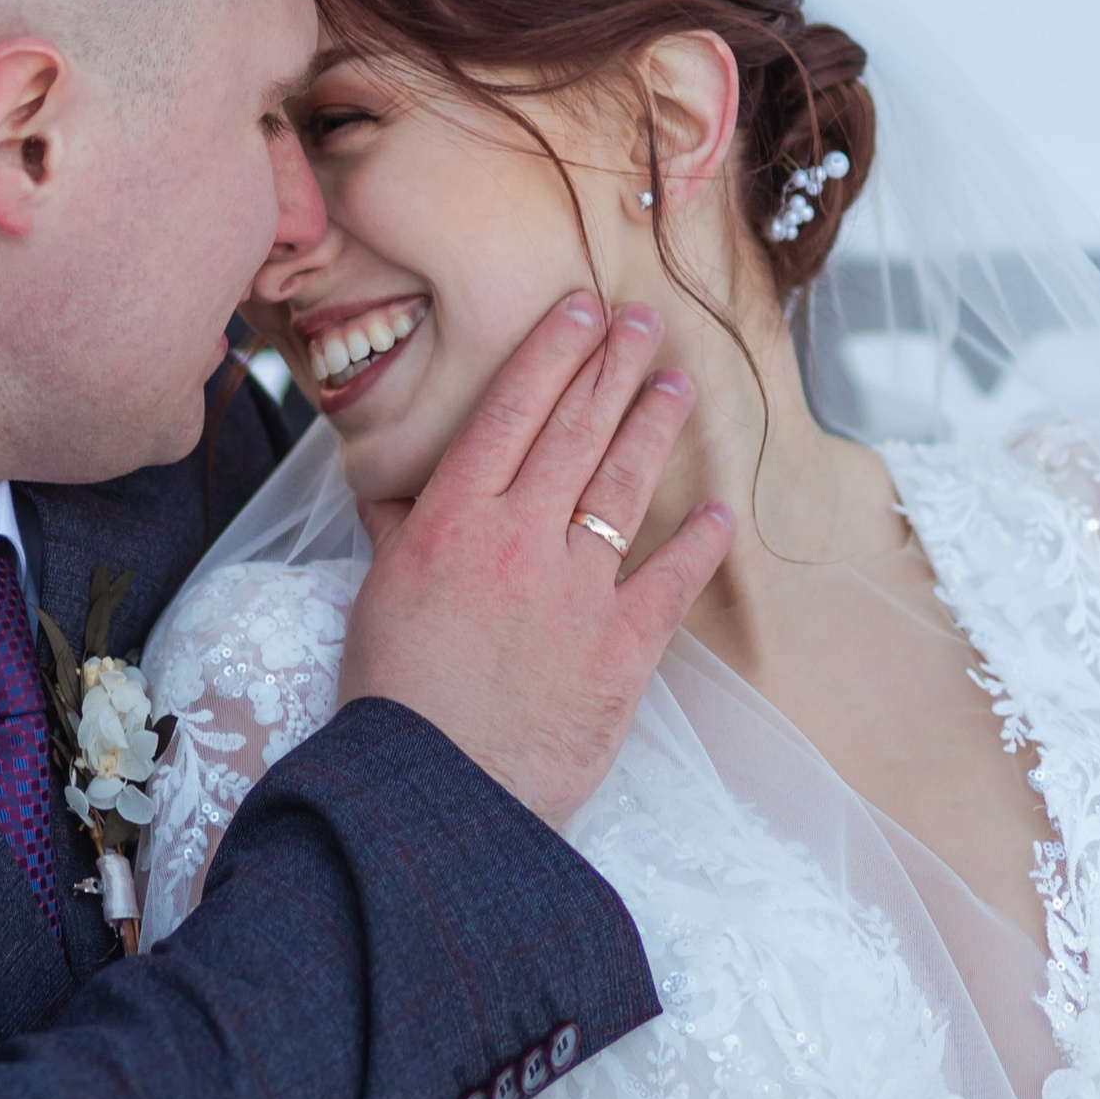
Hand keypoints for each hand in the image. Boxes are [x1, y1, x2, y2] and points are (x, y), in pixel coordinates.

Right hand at [338, 295, 731, 827]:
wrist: (436, 790)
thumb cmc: (397, 698)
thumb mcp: (379, 595)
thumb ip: (401, 530)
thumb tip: (395, 484)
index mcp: (453, 519)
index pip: (512, 410)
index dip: (553, 351)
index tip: (582, 308)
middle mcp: (519, 538)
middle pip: (577, 430)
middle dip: (614, 366)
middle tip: (645, 320)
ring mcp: (576, 589)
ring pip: (625, 486)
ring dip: (655, 427)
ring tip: (678, 384)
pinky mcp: (622, 647)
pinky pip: (670, 579)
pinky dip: (700, 543)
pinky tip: (720, 512)